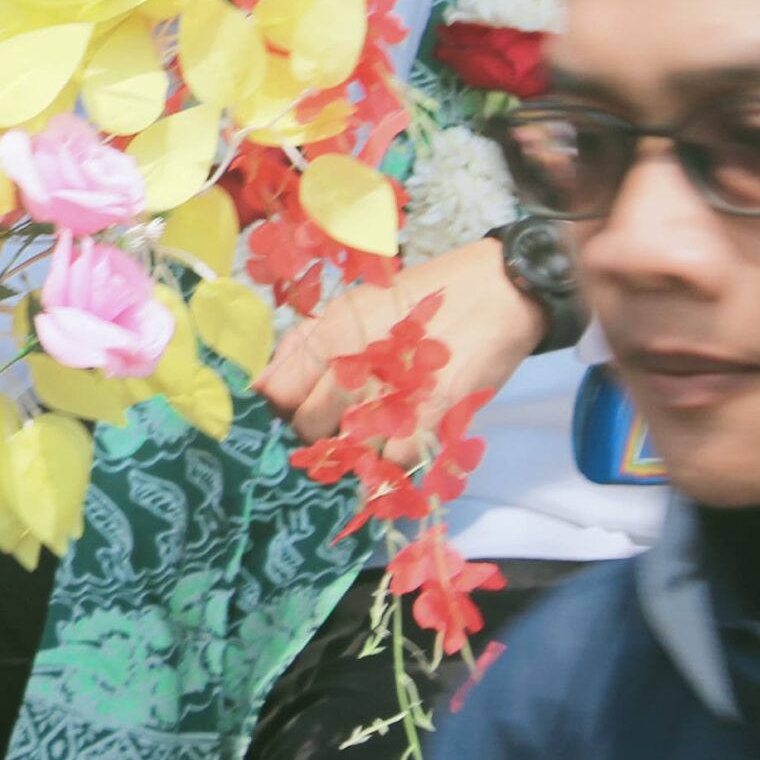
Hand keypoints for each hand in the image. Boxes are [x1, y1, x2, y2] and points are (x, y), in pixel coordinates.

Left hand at [255, 237, 542, 467]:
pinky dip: (392, 468)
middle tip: (333, 432)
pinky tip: (395, 455)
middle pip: (307, 427)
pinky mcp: (432, 416)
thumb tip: (263, 384)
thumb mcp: (352, 309)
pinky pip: (395, 462)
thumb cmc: (419, 302)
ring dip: (353, 456)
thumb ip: (306, 344)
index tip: (283, 420)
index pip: (275, 393)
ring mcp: (391, 393)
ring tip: (368, 443)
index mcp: (328, 335)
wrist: (495, 291)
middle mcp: (352, 365)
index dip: (275, 413)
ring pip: (348, 451)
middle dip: (314, 438)